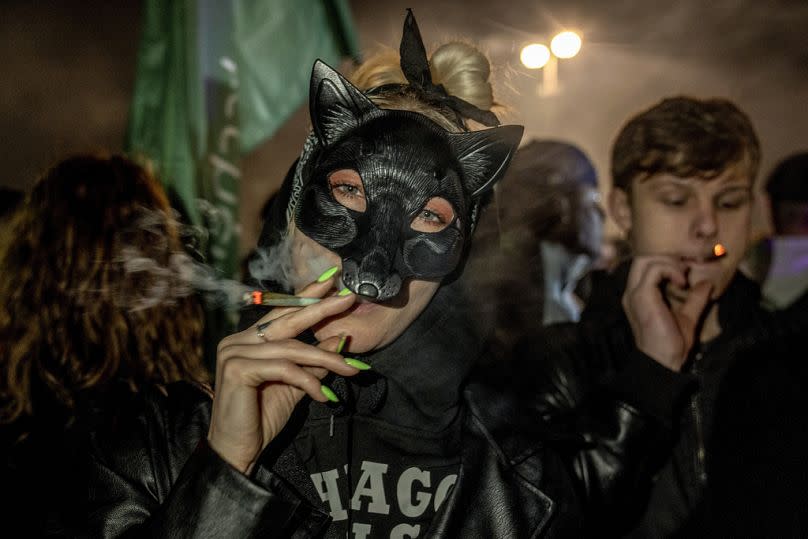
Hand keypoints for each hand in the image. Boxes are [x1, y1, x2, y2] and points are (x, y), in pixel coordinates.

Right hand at [208, 277, 357, 473]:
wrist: (237, 451)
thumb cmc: (262, 418)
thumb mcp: (296, 385)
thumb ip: (314, 362)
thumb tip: (340, 338)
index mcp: (248, 340)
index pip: (282, 312)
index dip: (306, 295)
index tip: (332, 280)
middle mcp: (238, 341)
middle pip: (287, 320)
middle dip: (321, 308)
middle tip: (349, 297)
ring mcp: (234, 353)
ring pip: (291, 348)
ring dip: (325, 358)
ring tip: (350, 368)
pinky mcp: (237, 369)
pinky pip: (284, 368)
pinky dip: (307, 380)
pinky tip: (323, 394)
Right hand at [622, 256, 712, 370]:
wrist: (663, 362)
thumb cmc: (672, 345)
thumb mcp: (688, 317)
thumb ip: (694, 299)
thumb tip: (707, 283)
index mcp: (639, 295)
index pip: (646, 265)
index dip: (667, 261)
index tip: (688, 268)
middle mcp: (632, 291)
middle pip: (643, 258)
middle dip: (666, 257)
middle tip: (685, 269)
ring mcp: (635, 292)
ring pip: (647, 259)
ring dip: (669, 262)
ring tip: (683, 276)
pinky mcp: (642, 295)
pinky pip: (654, 269)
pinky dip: (671, 270)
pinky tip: (682, 282)